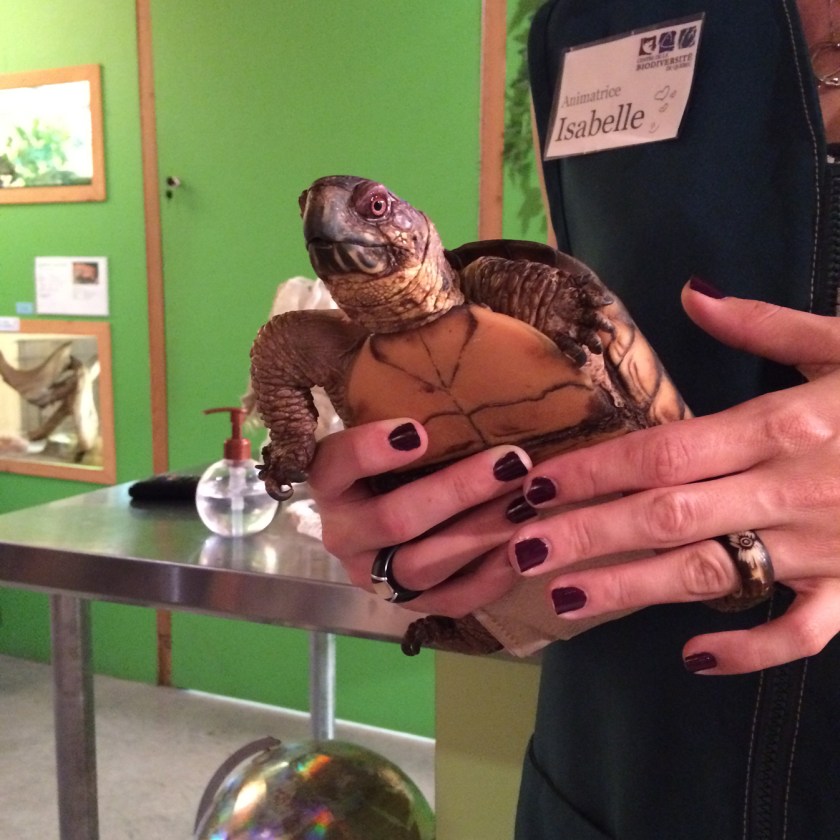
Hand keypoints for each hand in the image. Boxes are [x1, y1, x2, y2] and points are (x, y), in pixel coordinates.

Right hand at [306, 419, 532, 616]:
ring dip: (479, 533)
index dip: (373, 450)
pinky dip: (488, 578)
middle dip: (458, 490)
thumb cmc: (399, 458)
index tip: (418, 432)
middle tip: (511, 462)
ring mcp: (371, 575)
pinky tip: (520, 548)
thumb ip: (413, 413)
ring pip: (422, 564)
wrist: (388, 514)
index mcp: (330, 482)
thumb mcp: (392, 430)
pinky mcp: (405, 604)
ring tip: (525, 502)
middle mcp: (342, 533)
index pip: (338, 464)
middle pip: (394, 519)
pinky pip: (448, 601)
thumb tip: (476, 382)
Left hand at [507, 281, 839, 674]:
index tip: (536, 485)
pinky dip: (755, 647)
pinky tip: (697, 661)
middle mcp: (789, 488)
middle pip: (666, 515)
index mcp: (779, 425)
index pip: (663, 450)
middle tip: (519, 551)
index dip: (595, 470)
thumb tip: (693, 291)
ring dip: (636, 589)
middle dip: (587, 534)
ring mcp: (825, 546)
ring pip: (715, 574)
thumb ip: (764, 323)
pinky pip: (806, 629)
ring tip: (565, 600)